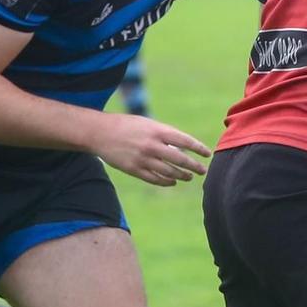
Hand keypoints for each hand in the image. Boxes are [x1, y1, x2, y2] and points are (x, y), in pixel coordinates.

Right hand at [95, 113, 210, 186]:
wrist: (100, 133)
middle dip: (194, 166)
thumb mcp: (148, 124)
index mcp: (157, 131)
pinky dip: (166, 182)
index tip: (207, 154)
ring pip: (169, 172)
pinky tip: (172, 181)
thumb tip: (182, 149)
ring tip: (189, 177)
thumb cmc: (127, 126)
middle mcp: (151, 145)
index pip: (185, 141)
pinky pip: (155, 179)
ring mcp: (142, 159)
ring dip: (181, 176)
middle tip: (202, 170)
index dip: (198, 148)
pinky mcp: (133, 169)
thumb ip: (165, 135)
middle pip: (179, 160)